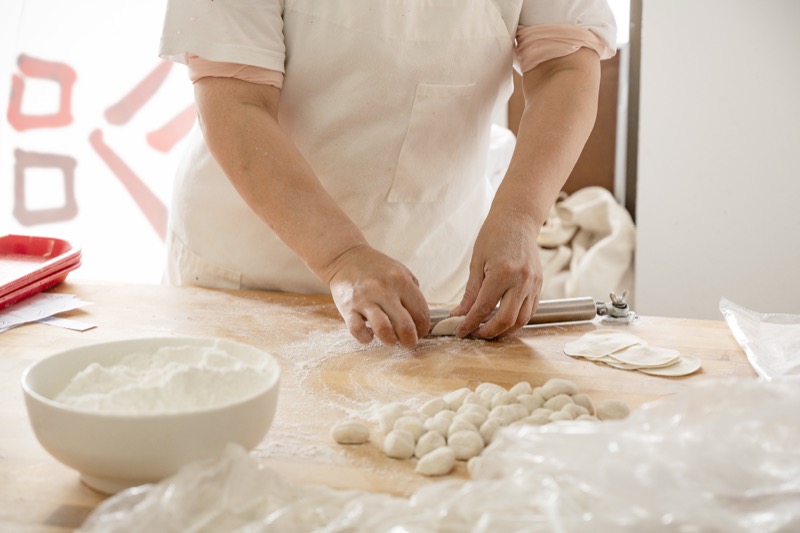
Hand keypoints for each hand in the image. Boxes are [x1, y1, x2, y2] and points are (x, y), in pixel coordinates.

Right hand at [325, 245, 429, 346]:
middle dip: (410, 340)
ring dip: (390, 340)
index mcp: (401, 281)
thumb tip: (421, 317)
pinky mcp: (348, 307)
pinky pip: (358, 330)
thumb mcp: (401, 271)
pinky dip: (366, 338)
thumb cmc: (376, 268)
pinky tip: (369, 334)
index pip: (421, 313)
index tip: (419, 332)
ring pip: (383, 330)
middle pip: (405, 325)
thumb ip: (413, 291)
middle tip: (408, 342)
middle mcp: (384, 290)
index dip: (423, 328)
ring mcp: (365, 299)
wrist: (345, 257)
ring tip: (391, 340)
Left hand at [451, 210, 542, 338]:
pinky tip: (504, 319)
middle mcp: (521, 281)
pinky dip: (517, 320)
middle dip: (488, 332)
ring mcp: (533, 284)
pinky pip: (530, 310)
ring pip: (522, 320)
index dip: (470, 323)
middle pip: (506, 320)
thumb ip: (471, 292)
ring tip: (488, 330)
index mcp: (502, 273)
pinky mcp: (539, 285)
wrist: (518, 219)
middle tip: (474, 334)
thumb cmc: (494, 235)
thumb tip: (459, 314)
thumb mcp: (477, 262)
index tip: (460, 330)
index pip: (483, 308)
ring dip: (505, 330)